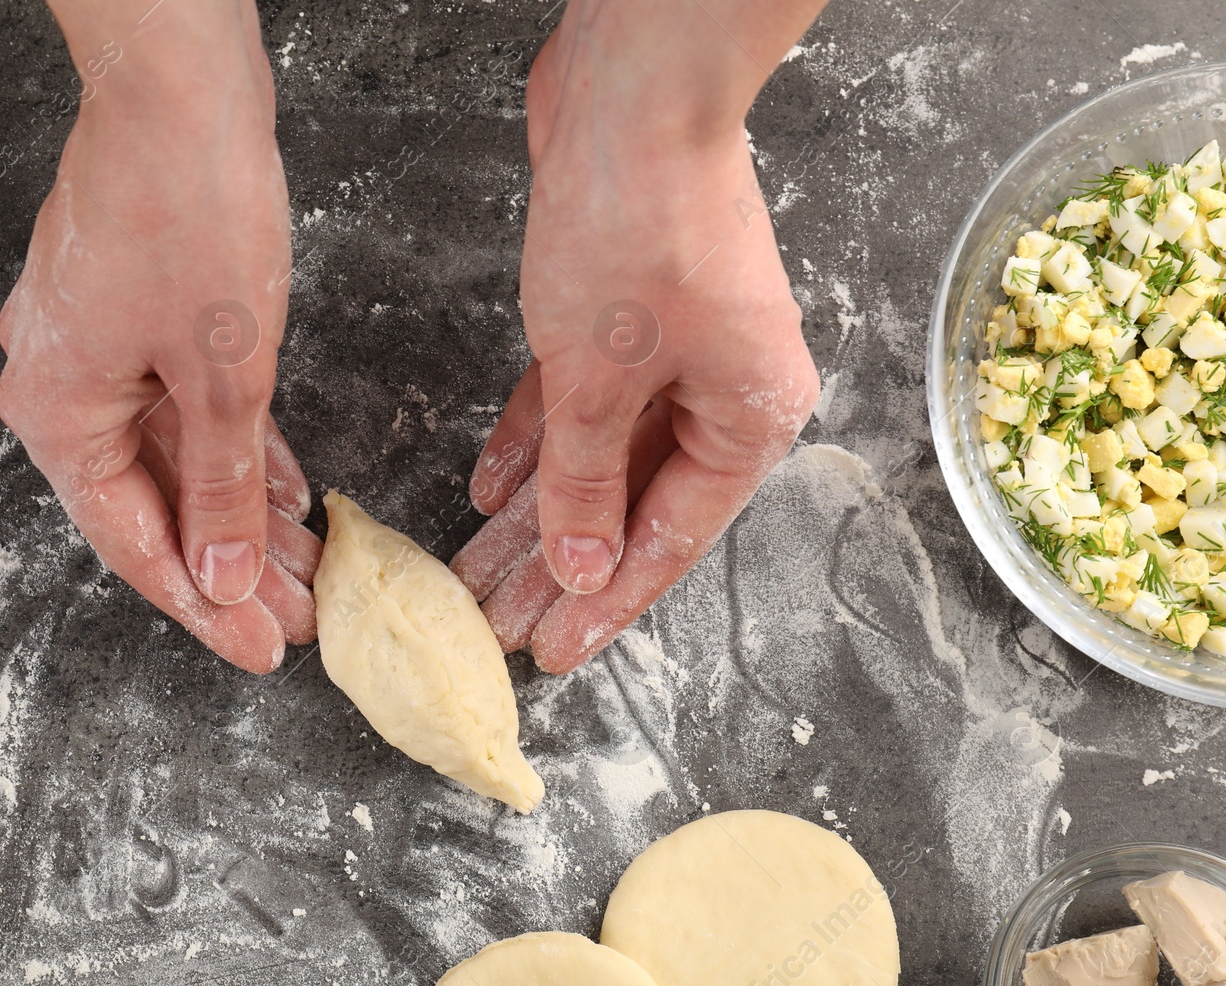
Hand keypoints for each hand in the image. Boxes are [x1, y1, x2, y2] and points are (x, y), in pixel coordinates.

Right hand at [0, 4, 317, 672]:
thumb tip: (223, 571)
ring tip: (307, 564)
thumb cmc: (187, 210)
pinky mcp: (135, 315)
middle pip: (154, 506)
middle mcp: (61, 385)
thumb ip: (222, 483)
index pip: (133, 542)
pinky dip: (235, 450)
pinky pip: (184, 408)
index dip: (204, 606)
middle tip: (300, 617)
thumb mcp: (222, 372)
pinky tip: (285, 491)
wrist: (179, 88)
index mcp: (56, 411)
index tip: (261, 650)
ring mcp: (95, 348)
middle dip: (232, 564)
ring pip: (176, 459)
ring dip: (240, 511)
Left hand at [452, 4, 820, 673]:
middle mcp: (721, 390)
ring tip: (477, 573)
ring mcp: (673, 352)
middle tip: (498, 625)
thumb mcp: (599, 377)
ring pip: (598, 456)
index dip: (605, 602)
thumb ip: (586, 479)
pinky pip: (577, 402)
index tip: (553, 651)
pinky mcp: (622, 318)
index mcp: (748, 417)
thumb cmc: (639, 225)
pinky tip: (489, 487)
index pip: (669, 540)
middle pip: (629, 504)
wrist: (631, 94)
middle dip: (557, 566)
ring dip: (537, 512)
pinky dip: (535, 440)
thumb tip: (582, 564)